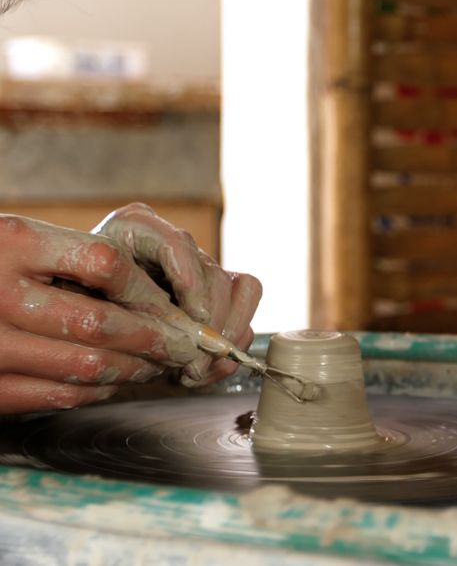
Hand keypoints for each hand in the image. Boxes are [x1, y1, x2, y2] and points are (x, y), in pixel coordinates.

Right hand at [0, 214, 201, 413]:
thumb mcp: (18, 241)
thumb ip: (72, 258)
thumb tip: (156, 298)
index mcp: (12, 242)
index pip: (106, 264)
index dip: (149, 290)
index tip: (174, 305)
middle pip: (102, 323)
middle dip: (156, 338)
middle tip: (185, 343)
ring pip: (89, 365)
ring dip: (136, 368)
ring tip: (158, 363)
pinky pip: (62, 395)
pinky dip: (101, 391)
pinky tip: (117, 381)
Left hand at [93, 203, 261, 385]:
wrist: (78, 318)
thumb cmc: (71, 306)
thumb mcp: (78, 302)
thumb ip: (117, 310)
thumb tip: (169, 335)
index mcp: (136, 228)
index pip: (177, 244)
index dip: (191, 280)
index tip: (193, 317)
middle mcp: (173, 243)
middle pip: (215, 272)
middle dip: (211, 322)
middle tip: (193, 361)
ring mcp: (199, 268)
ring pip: (242, 290)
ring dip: (228, 335)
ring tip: (199, 369)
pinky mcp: (216, 296)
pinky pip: (243, 313)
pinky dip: (231, 346)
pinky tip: (203, 369)